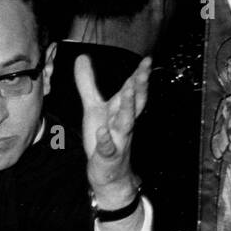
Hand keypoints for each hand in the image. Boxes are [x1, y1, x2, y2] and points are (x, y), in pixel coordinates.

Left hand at [79, 54, 150, 198]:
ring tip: (129, 90)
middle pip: (135, 102)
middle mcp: (123, 122)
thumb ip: (88, 83)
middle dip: (140, 86)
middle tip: (144, 70)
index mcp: (121, 110)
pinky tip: (102, 131)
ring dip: (128, 107)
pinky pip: (108, 148)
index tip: (147, 59)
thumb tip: (82, 57)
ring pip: (126, 122)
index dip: (140, 74)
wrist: (109, 173)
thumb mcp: (94, 107)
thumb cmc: (105, 137)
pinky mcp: (108, 155)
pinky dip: (106, 140)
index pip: (132, 89)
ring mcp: (118, 139)